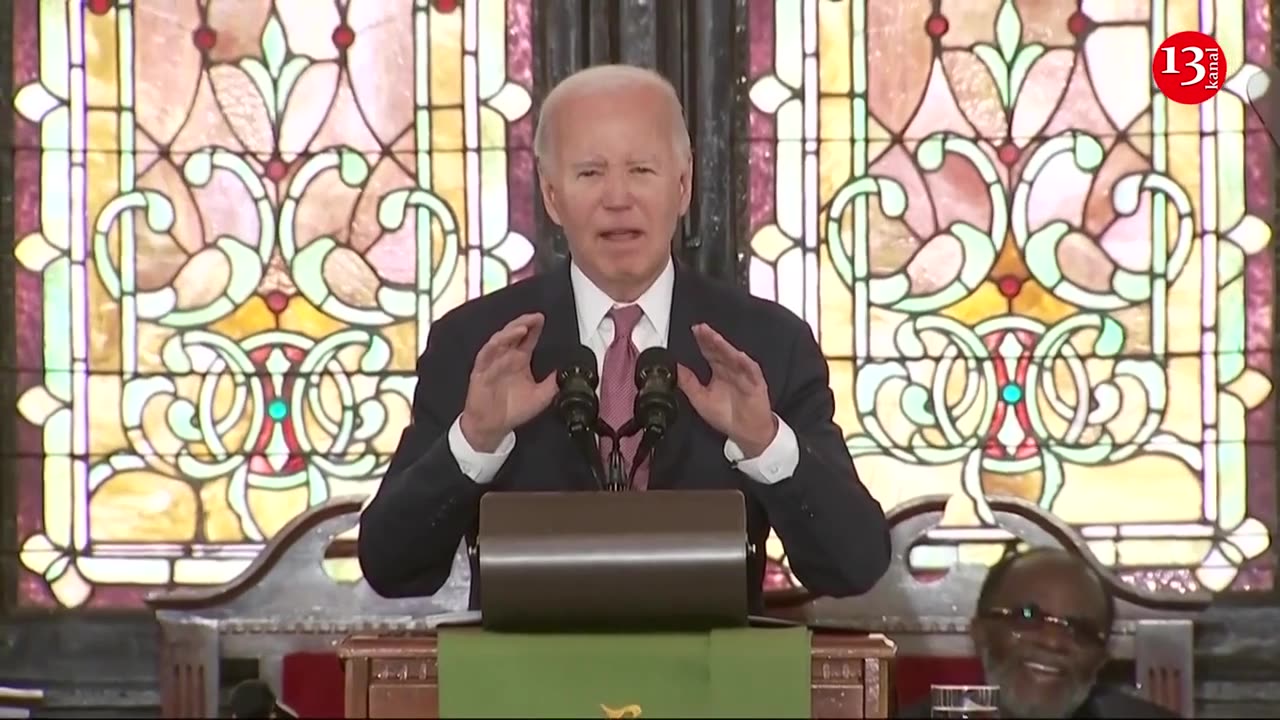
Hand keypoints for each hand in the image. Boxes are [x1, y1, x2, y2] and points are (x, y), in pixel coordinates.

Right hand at [459, 313, 556, 450]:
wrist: (492, 427)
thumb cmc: (512, 410)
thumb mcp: (540, 398)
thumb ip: (553, 384)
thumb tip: (565, 374)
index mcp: (519, 360)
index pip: (527, 339)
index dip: (534, 328)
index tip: (541, 319)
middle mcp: (505, 358)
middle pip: (512, 334)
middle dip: (523, 323)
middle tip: (534, 318)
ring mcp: (491, 364)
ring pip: (498, 342)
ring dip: (509, 334)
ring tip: (521, 328)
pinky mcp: (480, 374)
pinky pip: (485, 360)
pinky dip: (493, 353)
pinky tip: (503, 349)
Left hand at [676, 323, 778, 457]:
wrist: (746, 433)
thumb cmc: (727, 416)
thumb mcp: (700, 400)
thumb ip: (688, 383)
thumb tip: (675, 369)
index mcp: (719, 372)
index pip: (709, 352)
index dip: (702, 341)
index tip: (694, 330)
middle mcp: (731, 370)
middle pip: (721, 351)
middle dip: (711, 339)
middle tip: (701, 329)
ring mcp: (744, 376)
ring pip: (734, 358)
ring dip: (725, 348)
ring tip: (716, 338)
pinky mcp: (756, 384)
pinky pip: (752, 372)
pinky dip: (746, 364)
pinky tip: (739, 356)